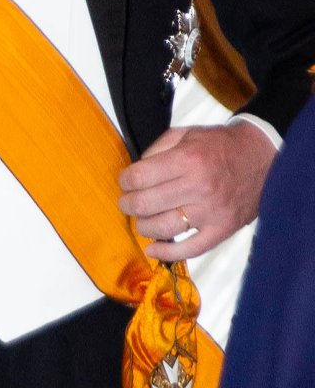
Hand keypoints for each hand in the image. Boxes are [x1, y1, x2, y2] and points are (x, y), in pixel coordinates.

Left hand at [118, 121, 275, 259]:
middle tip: (128, 201)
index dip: (125, 181)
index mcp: (188, 159)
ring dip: (143, 226)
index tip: (125, 182)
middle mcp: (199, 186)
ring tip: (143, 218)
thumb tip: (135, 172)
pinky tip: (153, 249)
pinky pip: (189, 250)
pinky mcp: (222, 229)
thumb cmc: (221, 146)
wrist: (263, 156)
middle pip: (146, 204)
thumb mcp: (187, 133)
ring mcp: (211, 211)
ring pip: (162, 229)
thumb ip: (157, 149)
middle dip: (128, 204)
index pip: (140, 177)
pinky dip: (166, 253)